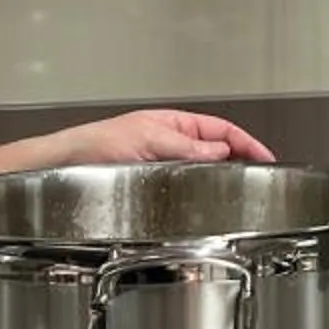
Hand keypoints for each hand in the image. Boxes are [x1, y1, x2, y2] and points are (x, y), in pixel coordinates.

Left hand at [0, 110, 275, 176]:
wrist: (62, 164)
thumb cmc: (96, 145)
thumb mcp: (146, 140)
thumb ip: (185, 146)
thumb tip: (219, 150)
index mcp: (172, 124)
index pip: (220, 130)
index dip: (246, 143)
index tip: (266, 158)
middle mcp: (169, 142)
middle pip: (214, 151)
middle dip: (237, 161)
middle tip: (256, 179)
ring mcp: (161, 163)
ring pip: (200, 171)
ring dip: (216, 179)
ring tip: (231, 193)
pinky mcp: (151, 183)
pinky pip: (182, 186)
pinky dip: (196, 194)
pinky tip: (200, 204)